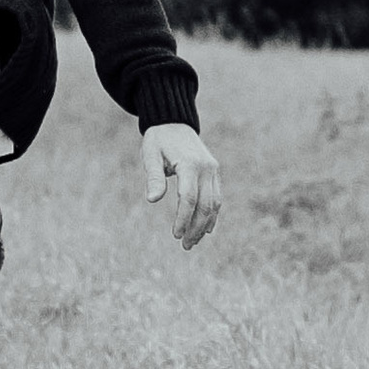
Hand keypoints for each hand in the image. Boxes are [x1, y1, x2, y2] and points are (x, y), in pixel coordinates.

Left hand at [143, 123, 220, 249]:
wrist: (174, 122)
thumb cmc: (159, 140)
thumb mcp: (150, 155)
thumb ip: (153, 177)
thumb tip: (153, 200)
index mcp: (190, 164)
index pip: (188, 198)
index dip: (182, 219)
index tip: (175, 235)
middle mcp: (206, 168)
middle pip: (205, 205)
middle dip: (195, 227)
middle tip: (185, 245)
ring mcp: (213, 170)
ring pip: (214, 203)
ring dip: (205, 224)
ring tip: (193, 241)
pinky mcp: (214, 172)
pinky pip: (217, 197)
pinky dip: (212, 214)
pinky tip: (206, 229)